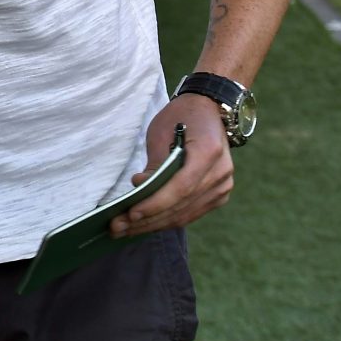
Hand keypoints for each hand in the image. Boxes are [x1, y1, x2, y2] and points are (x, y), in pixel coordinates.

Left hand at [109, 93, 233, 237]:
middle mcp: (221, 174)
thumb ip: (155, 163)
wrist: (209, 111)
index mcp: (209, 152)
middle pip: (181, 206)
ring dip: (153, 225)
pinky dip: (166, 220)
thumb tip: (141, 188)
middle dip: (147, 220)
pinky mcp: (218, 195)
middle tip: (117, 228)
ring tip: (125, 230)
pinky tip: (144, 225)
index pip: (180, 187)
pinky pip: (190, 213)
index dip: (155, 204)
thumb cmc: (181, 117)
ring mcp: (223, 187)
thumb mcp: (162, 132)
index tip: (131, 214)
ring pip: (185, 215)